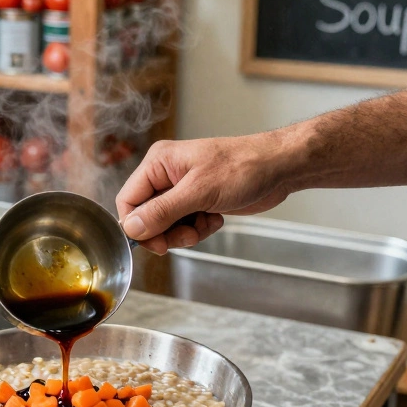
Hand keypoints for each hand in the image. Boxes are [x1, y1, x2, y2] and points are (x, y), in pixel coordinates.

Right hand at [116, 132, 298, 253]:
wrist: (278, 168)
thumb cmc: (242, 168)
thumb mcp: (199, 192)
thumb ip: (162, 211)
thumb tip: (132, 227)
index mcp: (159, 163)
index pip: (128, 200)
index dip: (138, 226)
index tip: (157, 243)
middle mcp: (166, 175)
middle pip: (146, 216)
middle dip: (166, 231)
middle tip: (187, 235)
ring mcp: (182, 189)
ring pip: (166, 224)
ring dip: (185, 232)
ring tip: (205, 223)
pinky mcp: (198, 200)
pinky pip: (185, 224)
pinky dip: (199, 228)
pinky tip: (216, 218)